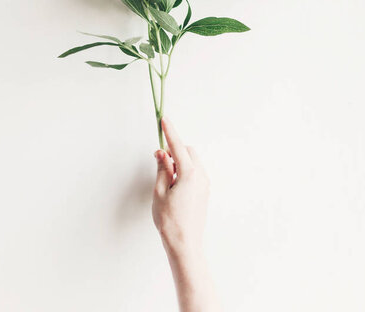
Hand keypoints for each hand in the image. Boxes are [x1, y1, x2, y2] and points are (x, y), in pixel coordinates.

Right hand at [152, 117, 209, 256]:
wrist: (185, 244)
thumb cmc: (170, 221)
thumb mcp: (159, 191)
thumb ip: (162, 168)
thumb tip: (162, 153)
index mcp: (189, 173)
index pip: (177, 146)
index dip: (169, 132)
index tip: (164, 120)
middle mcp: (201, 175)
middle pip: (187, 151)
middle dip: (174, 150)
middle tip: (159, 160)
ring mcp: (205, 184)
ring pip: (192, 161)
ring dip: (179, 161)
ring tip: (165, 178)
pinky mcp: (204, 191)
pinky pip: (195, 172)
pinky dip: (184, 171)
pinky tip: (173, 185)